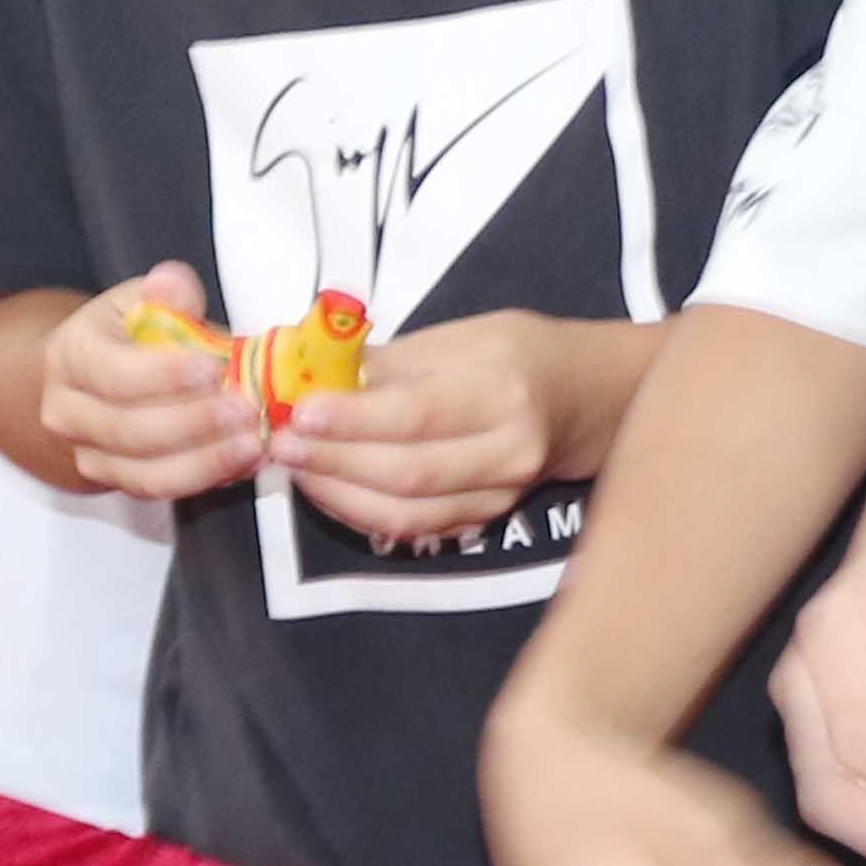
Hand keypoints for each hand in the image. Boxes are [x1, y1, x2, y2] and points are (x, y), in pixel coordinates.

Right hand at [35, 266, 266, 500]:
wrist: (95, 378)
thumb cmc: (125, 335)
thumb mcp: (140, 300)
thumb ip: (164, 294)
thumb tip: (172, 284)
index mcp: (71, 355)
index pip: (112, 373)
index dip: (165, 375)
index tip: (213, 368)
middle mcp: (68, 412)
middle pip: (129, 430)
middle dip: (194, 423)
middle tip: (244, 410)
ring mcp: (90, 454)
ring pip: (145, 473)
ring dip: (205, 462)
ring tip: (252, 442)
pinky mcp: (118, 482)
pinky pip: (162, 490)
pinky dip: (207, 479)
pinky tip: (243, 461)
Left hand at [275, 311, 584, 547]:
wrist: (585, 396)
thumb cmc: (515, 354)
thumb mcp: (457, 336)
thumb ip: (387, 362)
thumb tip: (312, 375)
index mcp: (500, 391)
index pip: (414, 413)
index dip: (350, 420)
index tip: (296, 412)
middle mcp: (507, 449)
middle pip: (407, 472)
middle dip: (333, 461)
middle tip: (280, 444)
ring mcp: (500, 493)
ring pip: (408, 512)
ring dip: (339, 494)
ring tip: (296, 467)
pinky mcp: (488, 519)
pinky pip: (416, 528)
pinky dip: (363, 512)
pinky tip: (330, 488)